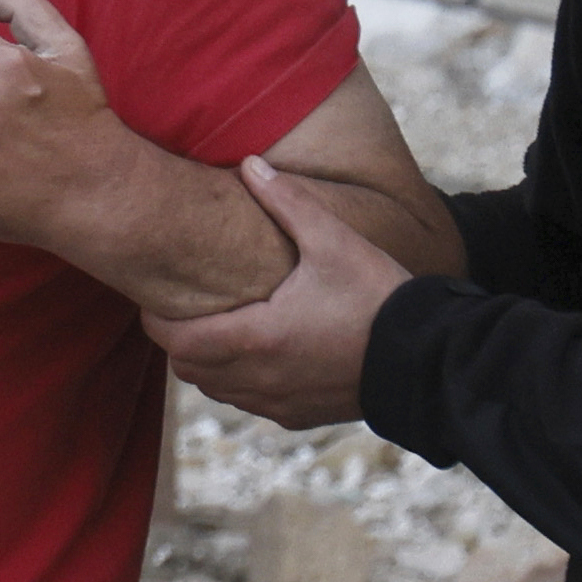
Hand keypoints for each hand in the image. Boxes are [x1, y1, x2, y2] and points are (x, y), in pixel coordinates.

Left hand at [146, 156, 412, 429]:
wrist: (427, 360)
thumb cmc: (379, 298)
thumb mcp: (334, 242)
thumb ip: (288, 202)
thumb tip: (250, 163)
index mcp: (257, 337)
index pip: (177, 340)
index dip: (156, 321)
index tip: (153, 299)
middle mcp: (259, 378)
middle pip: (188, 369)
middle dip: (179, 341)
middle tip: (182, 309)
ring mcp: (277, 403)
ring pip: (216, 390)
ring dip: (207, 364)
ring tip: (218, 328)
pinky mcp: (298, 417)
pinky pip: (249, 404)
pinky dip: (238, 382)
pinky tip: (257, 354)